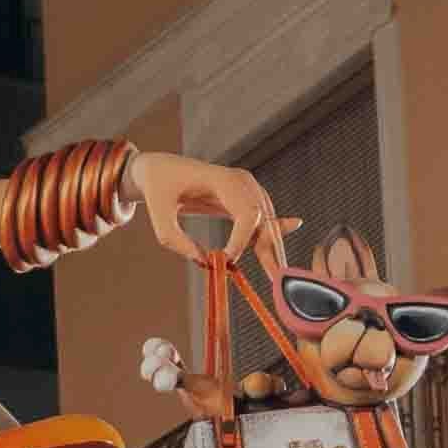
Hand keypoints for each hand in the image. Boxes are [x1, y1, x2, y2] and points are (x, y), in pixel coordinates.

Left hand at [121, 149, 287, 266]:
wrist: (161, 170)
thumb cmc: (159, 190)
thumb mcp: (158, 216)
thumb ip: (177, 241)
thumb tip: (203, 262)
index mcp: (222, 179)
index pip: (246, 212)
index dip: (242, 240)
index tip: (227, 260)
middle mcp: (241, 181)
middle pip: (263, 217)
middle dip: (270, 248)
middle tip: (277, 277)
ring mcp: (246, 188)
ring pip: (266, 220)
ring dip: (272, 247)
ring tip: (278, 273)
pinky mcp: (245, 198)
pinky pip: (262, 219)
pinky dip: (272, 234)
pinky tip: (289, 233)